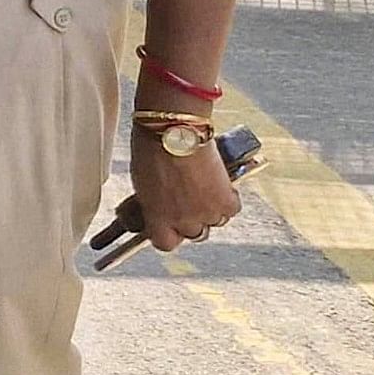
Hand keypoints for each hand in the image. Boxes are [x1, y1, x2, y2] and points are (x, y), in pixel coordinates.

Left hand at [130, 125, 242, 251]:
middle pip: (194, 233)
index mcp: (156, 218)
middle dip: (192, 219)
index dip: (170, 234)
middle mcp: (182, 221)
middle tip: (190, 200)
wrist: (174, 131)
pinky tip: (221, 184)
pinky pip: (231, 209)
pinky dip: (228, 198)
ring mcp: (206, 213)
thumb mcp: (142, 181)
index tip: (171, 225)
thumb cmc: (151, 148)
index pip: (165, 243)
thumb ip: (153, 200)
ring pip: (215, 221)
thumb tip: (157, 204)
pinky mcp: (225, 201)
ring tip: (205, 187)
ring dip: (212, 208)